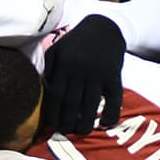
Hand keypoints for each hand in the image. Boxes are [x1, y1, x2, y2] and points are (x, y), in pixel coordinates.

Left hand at [42, 15, 125, 134]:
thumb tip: (45, 91)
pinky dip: (110, 114)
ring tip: (81, 131)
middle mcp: (81, 71)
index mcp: (65, 65)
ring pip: (90, 105)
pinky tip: (104, 123)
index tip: (53, 125)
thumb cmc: (77, 41)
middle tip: (65, 132)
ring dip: (85, 123)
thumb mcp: (58, 49)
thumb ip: (49, 68)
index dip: (54, 113)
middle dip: (67, 122)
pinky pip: (114, 99)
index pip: (56, 95)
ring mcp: (98, 75)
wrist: (105, 27)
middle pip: (72, 103)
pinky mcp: (114, 77)